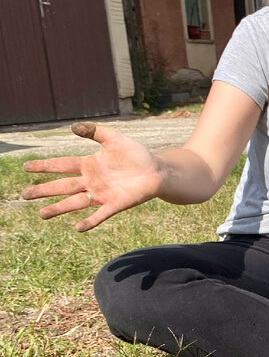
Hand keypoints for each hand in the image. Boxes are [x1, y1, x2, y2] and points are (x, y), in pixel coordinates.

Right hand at [21, 122, 164, 231]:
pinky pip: (100, 215)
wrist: (157, 170)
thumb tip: (72, 128)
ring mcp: (102, 194)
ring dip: (59, 208)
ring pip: (75, 203)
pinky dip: (89, 221)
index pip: (61, 165)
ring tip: (42, 214)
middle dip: (43, 190)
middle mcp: (91, 181)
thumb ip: (94, 131)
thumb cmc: (136, 155)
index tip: (25, 167)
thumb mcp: (114, 138)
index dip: (44, 166)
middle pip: (62, 186)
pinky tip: (78, 228)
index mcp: (88, 165)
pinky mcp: (115, 204)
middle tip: (24, 195)